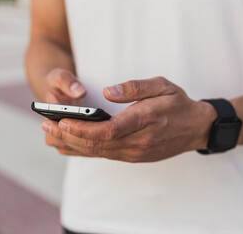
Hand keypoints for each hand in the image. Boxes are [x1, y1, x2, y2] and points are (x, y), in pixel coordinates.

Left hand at [43, 76, 216, 161]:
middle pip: (98, 144)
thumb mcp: (162, 86)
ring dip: (74, 144)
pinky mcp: (135, 156)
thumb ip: (134, 88)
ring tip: (52, 133)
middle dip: (70, 136)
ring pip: (99, 152)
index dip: (84, 129)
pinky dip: (86, 150)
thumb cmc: (179, 104)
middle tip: (47, 125)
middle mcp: (139, 142)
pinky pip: (106, 155)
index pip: (109, 130)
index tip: (63, 122)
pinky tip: (72, 144)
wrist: (196, 128)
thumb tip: (106, 92)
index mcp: (146, 121)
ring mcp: (136, 152)